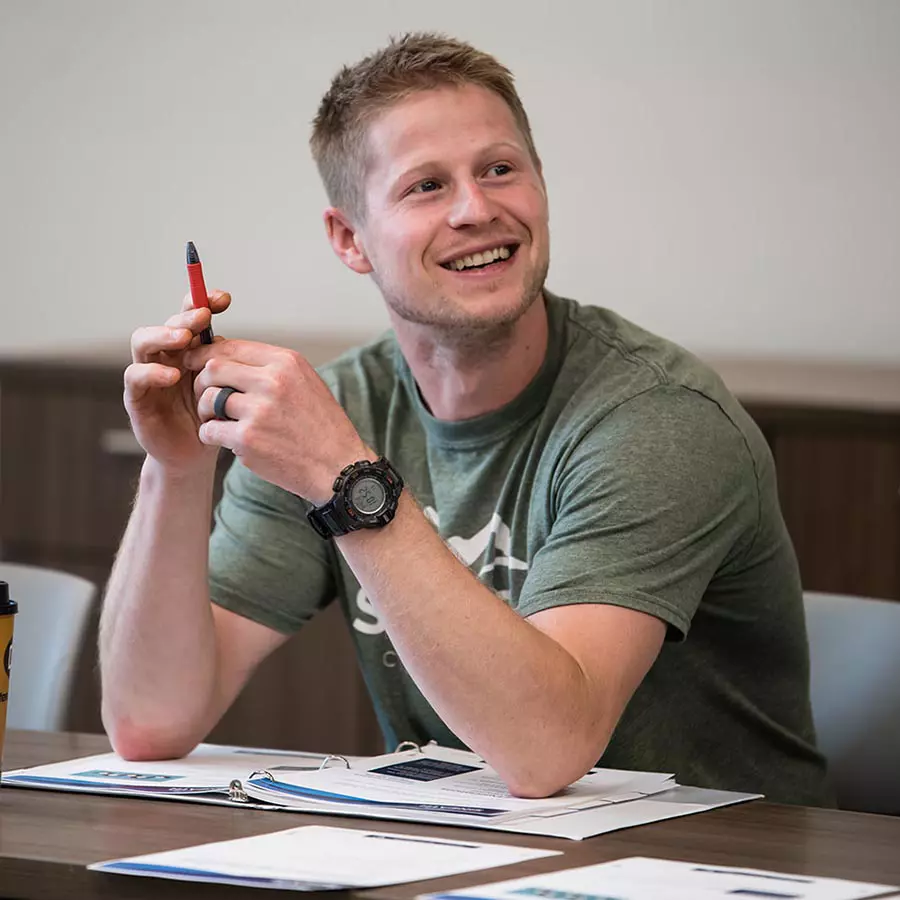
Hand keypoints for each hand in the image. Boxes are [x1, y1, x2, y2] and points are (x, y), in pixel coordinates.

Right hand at [124, 291, 230, 474]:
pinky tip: (171, 375)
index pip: (191, 316)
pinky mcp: (137, 398)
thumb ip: (231, 365)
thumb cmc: (215, 417)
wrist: (197, 453)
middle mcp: (166, 356)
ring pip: (143, 342)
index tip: (225, 299)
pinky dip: (152, 372)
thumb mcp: (228, 388)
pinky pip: (136, 377)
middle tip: (204, 316)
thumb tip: (245, 344)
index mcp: (190, 350)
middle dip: (186, 317)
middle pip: (168, 324)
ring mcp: (148, 375)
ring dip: (164, 335)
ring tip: (185, 339)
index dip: (204, 302)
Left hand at [183, 340, 369, 502]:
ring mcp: (259, 410)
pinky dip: (210, 435)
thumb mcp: (306, 383)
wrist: (339, 467)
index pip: (232, 346)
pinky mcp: (248, 439)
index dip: (207, 354)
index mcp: (287, 362)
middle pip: (213, 368)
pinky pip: (209, 429)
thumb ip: (272, 368)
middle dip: (201, 382)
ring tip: (218, 420)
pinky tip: (224, 439)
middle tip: (205, 398)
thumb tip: (229, 355)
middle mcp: (273, 381)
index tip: (197, 364)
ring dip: (205, 411)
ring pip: (208, 399)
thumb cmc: (322, 428)